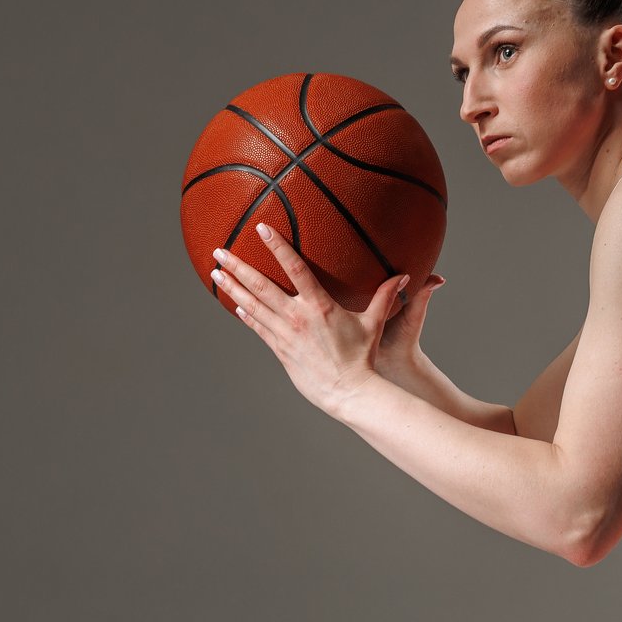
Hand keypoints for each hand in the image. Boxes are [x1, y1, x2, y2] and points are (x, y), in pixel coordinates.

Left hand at [212, 224, 443, 415]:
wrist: (349, 392)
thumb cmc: (363, 357)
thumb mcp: (374, 323)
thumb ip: (384, 296)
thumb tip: (404, 275)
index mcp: (320, 306)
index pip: (295, 268)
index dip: (277, 246)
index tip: (261, 229)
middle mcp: (297, 318)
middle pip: (261, 286)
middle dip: (238, 266)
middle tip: (220, 250)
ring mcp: (285, 335)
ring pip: (253, 306)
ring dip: (233, 288)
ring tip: (217, 273)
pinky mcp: (280, 350)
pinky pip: (258, 328)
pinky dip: (245, 314)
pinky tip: (234, 304)